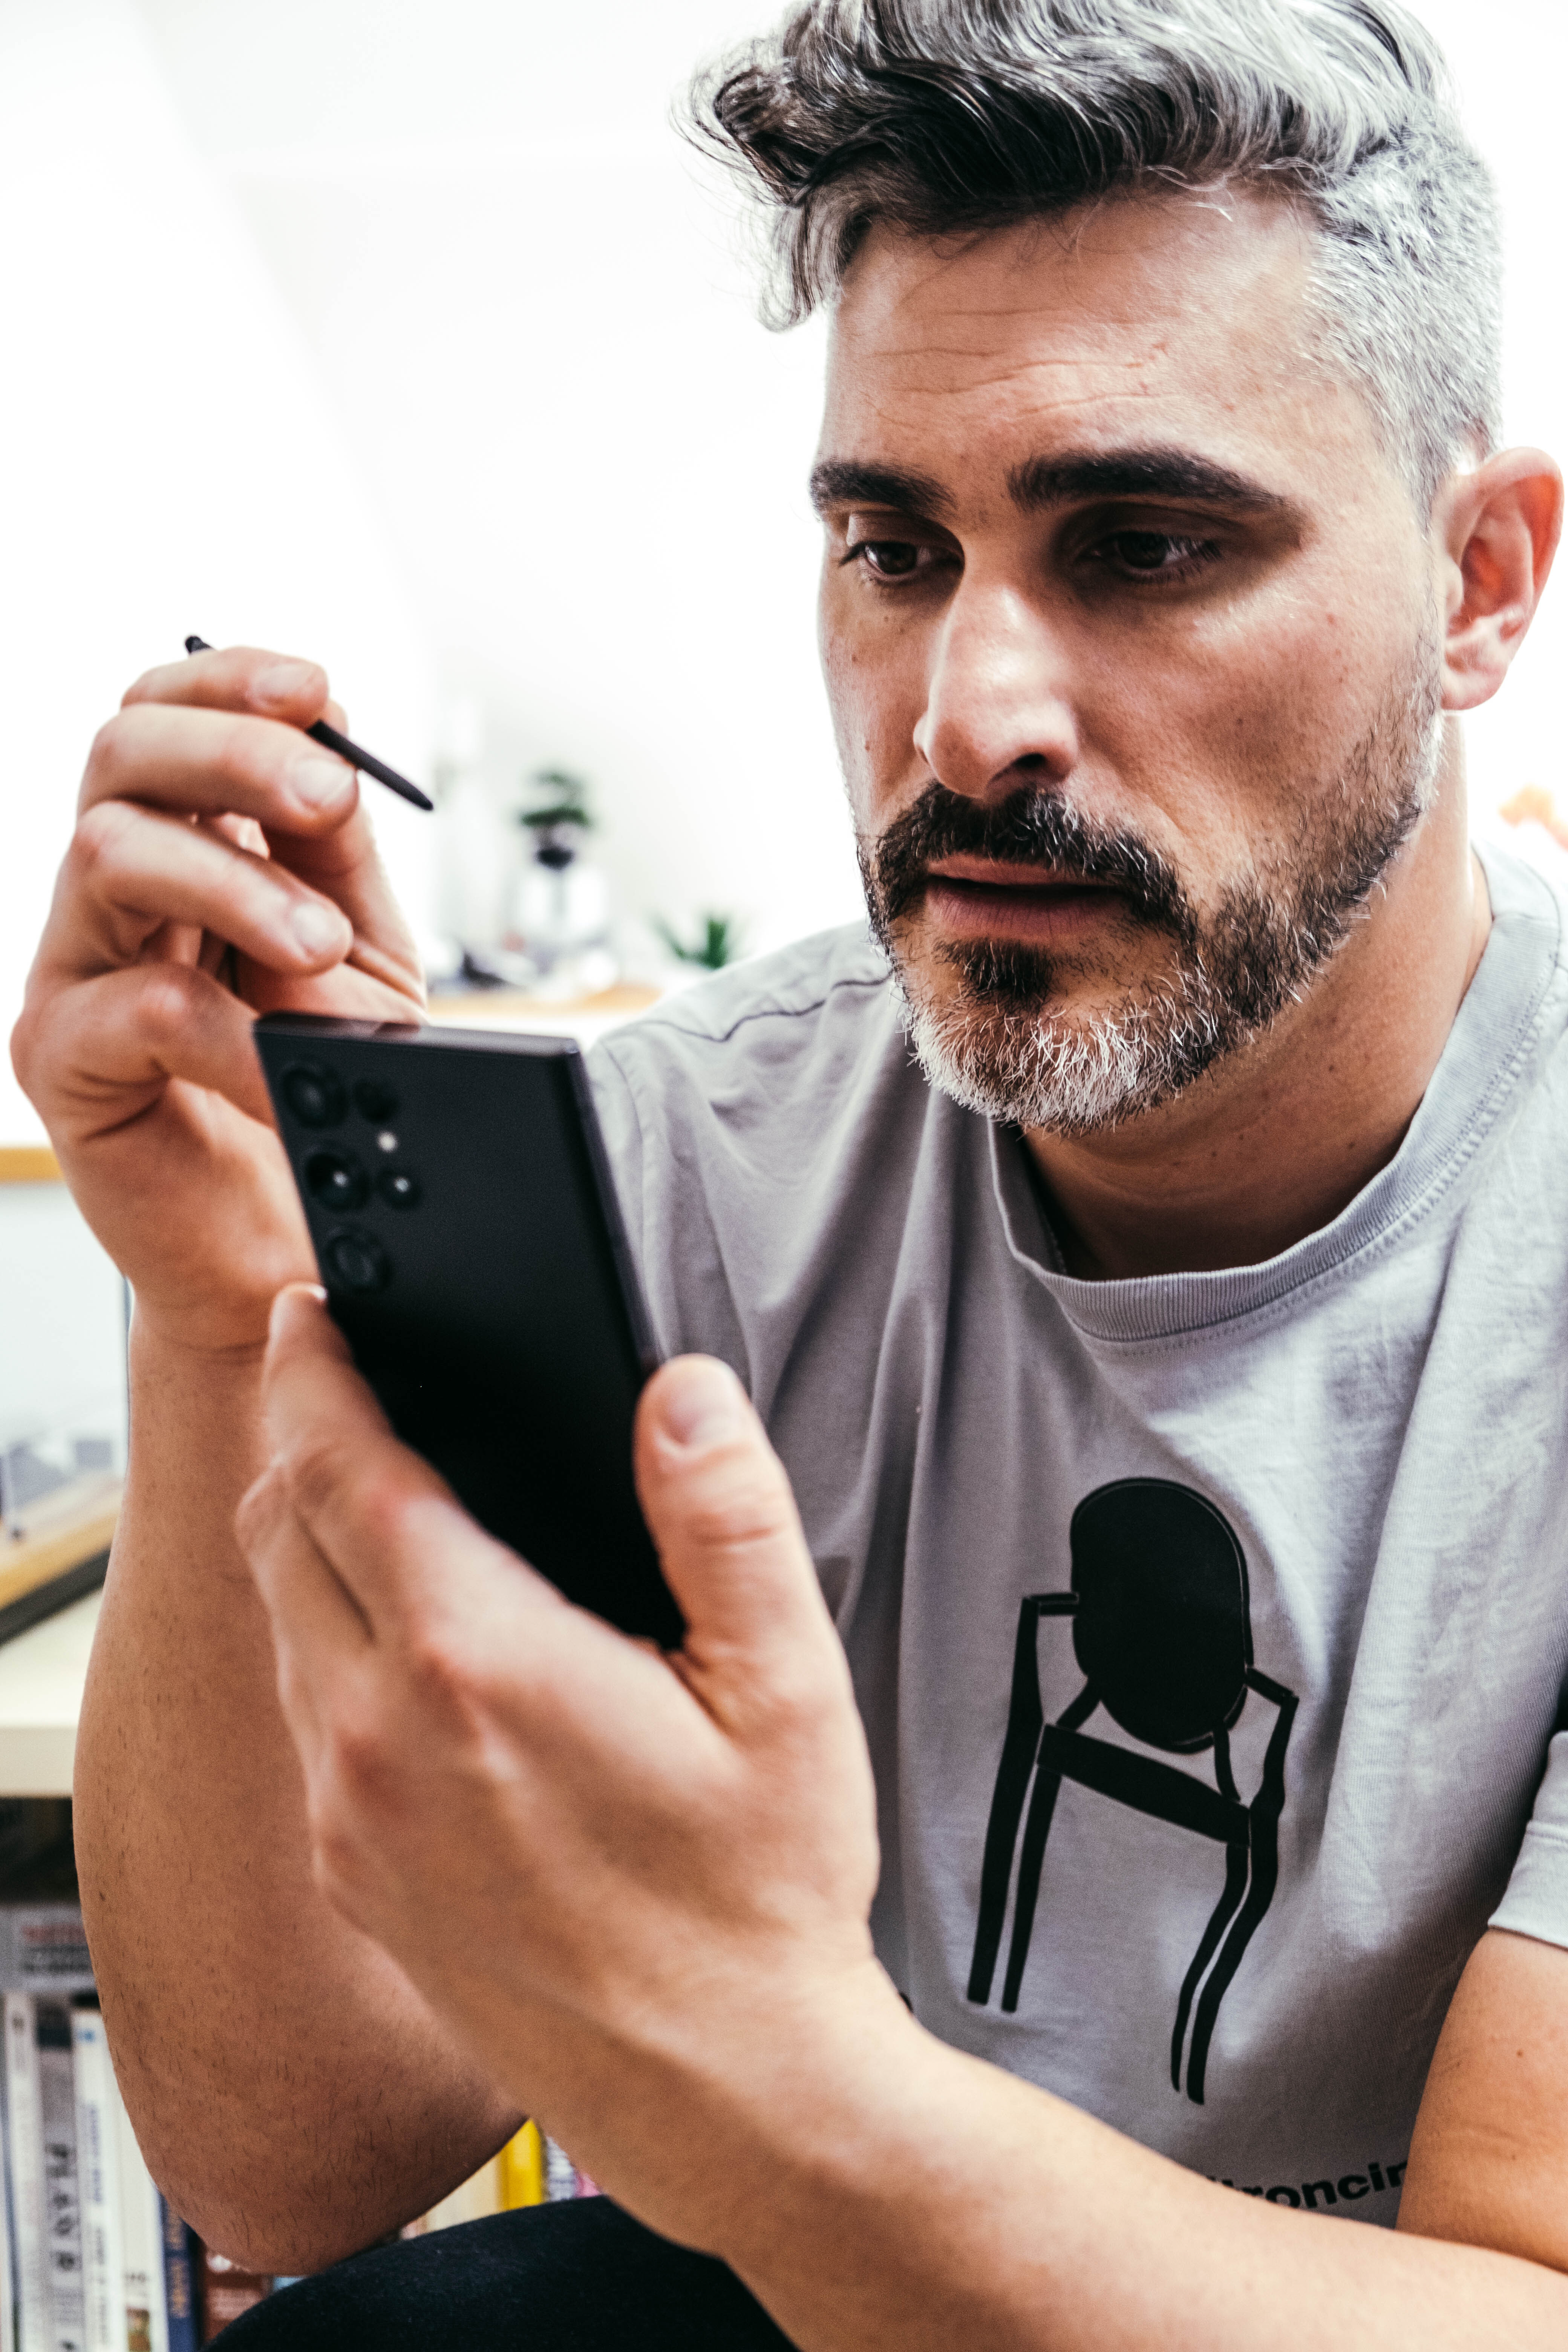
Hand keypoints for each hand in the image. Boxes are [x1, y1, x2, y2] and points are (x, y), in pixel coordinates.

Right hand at [10, 647, 424, 1352]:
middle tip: (327, 799)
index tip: (318, 691)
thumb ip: (337, 860)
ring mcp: (72, 972)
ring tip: (322, 945)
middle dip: (232, 753)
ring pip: (111, 855)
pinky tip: (290, 1063)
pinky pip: (136, 1008)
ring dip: (233, 883)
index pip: (165, 716)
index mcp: (181, 850)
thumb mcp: (358, 956)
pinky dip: (233, 1030)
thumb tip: (334, 757)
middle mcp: (111, 896)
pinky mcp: (61, 1061)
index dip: (228, 681)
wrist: (296, 1239)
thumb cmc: (319, 1092)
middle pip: (120, 756)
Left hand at [235, 1288, 895, 2247]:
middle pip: (278, 1535)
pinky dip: (318, 1643)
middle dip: (294, 1440)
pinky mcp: (356, 1881)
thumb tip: (681, 1394)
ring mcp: (354, 1819)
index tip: (309, 1320)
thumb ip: (726, 1515)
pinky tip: (391, 1642)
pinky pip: (300, 1719)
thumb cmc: (758, 1903)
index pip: (345, 1471)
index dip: (314, 1373)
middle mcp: (382, 1740)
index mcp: (480, 1667)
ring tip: (363, 1495)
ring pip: (278, 1626)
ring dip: (301, 1542)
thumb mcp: (787, 1686)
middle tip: (330, 1382)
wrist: (727, 2096)